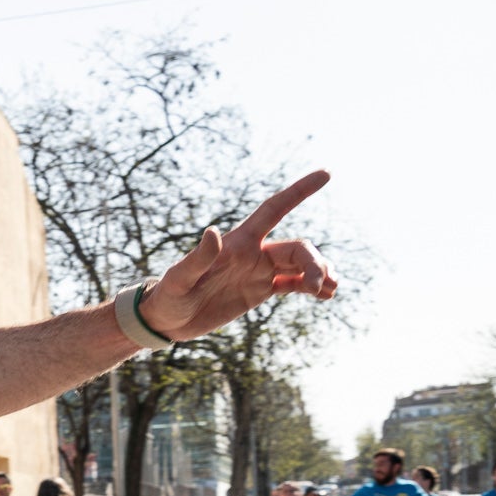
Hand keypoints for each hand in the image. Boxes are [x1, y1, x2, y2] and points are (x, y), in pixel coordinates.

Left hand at [135, 171, 337, 341]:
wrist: (165, 320)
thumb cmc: (168, 296)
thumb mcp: (179, 279)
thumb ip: (198, 258)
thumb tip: (213, 231)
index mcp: (238, 243)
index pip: (275, 209)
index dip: (299, 191)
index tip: (326, 174)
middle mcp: (253, 253)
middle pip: (297, 247)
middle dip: (314, 262)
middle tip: (318, 286)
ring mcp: (258, 272)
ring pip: (300, 264)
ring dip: (319, 272)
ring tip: (330, 289)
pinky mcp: (259, 291)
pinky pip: (293, 284)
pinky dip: (311, 287)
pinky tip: (326, 296)